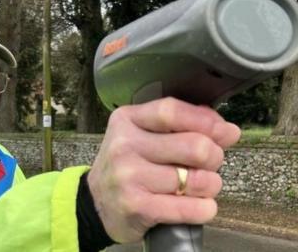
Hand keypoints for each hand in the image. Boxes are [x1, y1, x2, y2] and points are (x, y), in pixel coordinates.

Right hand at [87, 97, 240, 242]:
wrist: (96, 203)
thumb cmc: (127, 165)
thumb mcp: (142, 135)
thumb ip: (179, 125)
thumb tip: (225, 129)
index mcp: (127, 120)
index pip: (172, 111)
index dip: (206, 122)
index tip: (225, 132)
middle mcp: (125, 146)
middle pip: (194, 146)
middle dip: (214, 157)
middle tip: (209, 164)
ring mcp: (129, 177)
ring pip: (197, 179)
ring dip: (211, 185)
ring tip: (202, 186)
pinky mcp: (136, 207)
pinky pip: (189, 208)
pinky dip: (204, 209)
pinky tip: (200, 206)